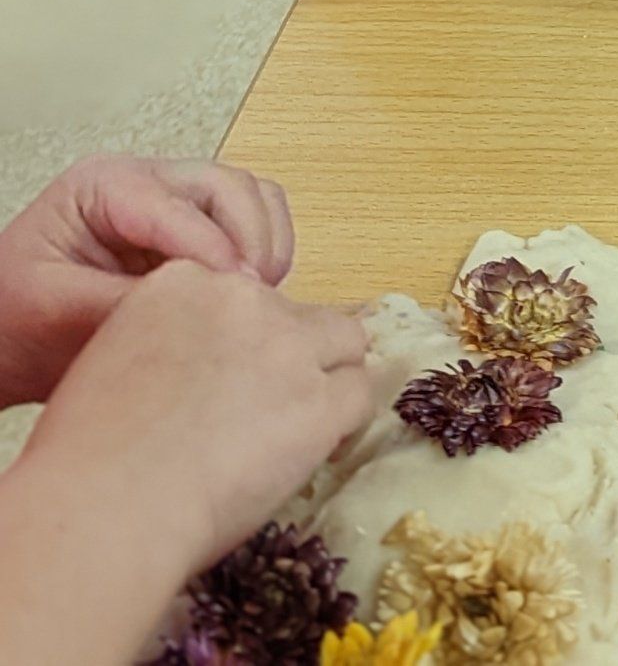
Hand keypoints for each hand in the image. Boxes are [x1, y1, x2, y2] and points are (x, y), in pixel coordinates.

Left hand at [0, 157, 292, 408]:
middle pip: (228, 185)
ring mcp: (173, 206)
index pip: (177, 204)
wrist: (3, 337)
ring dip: (264, 243)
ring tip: (255, 296)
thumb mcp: (53, 309)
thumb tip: (191, 306)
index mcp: (102, 185)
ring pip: (250, 198)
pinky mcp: (191, 235)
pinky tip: (247, 295)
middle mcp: (145, 184)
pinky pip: (249, 226)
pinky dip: (263, 254)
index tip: (235, 288)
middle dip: (250, 238)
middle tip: (253, 294)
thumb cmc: (13, 318)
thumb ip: (120, 303)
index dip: (213, 247)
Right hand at [19, 261, 369, 583]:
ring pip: (345, 343)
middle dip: (289, 358)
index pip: (245, 296)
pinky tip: (313, 451)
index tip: (229, 381)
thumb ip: (168, 340)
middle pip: (299, 315)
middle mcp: (242, 300)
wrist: (102, 508)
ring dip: (327, 380)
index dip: (245, 341)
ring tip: (297, 427)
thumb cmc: (86, 458)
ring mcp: (287, 347)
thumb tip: (204, 368)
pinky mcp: (318, 402)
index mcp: (183, 281)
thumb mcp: (113, 361)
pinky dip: (342, 424)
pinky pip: (359, 396)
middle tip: (265, 412)